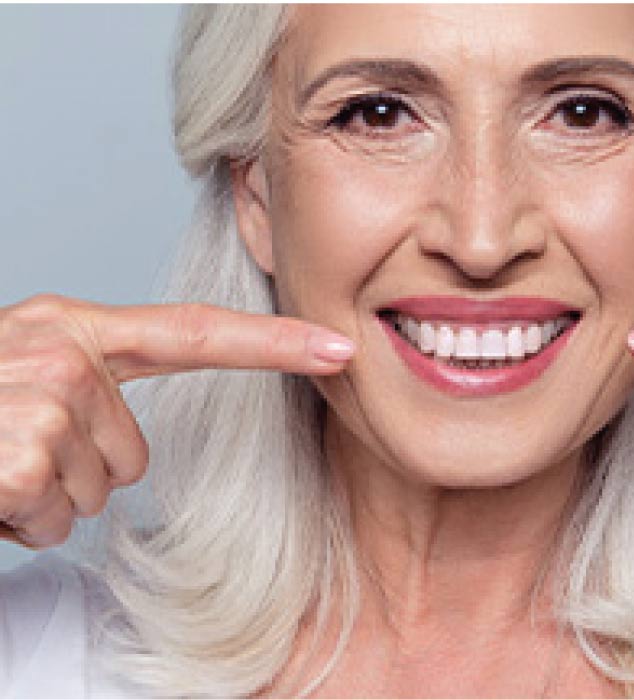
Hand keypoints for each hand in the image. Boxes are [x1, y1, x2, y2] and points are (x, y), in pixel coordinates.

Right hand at [0, 294, 353, 548]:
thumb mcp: (21, 378)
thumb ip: (87, 386)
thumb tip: (130, 445)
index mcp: (70, 329)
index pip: (193, 333)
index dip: (274, 343)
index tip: (340, 348)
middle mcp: (60, 350)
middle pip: (136, 450)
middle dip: (79, 470)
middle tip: (12, 452)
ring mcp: (41, 397)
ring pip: (98, 488)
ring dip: (44, 496)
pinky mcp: (21, 449)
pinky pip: (53, 515)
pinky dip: (14, 522)